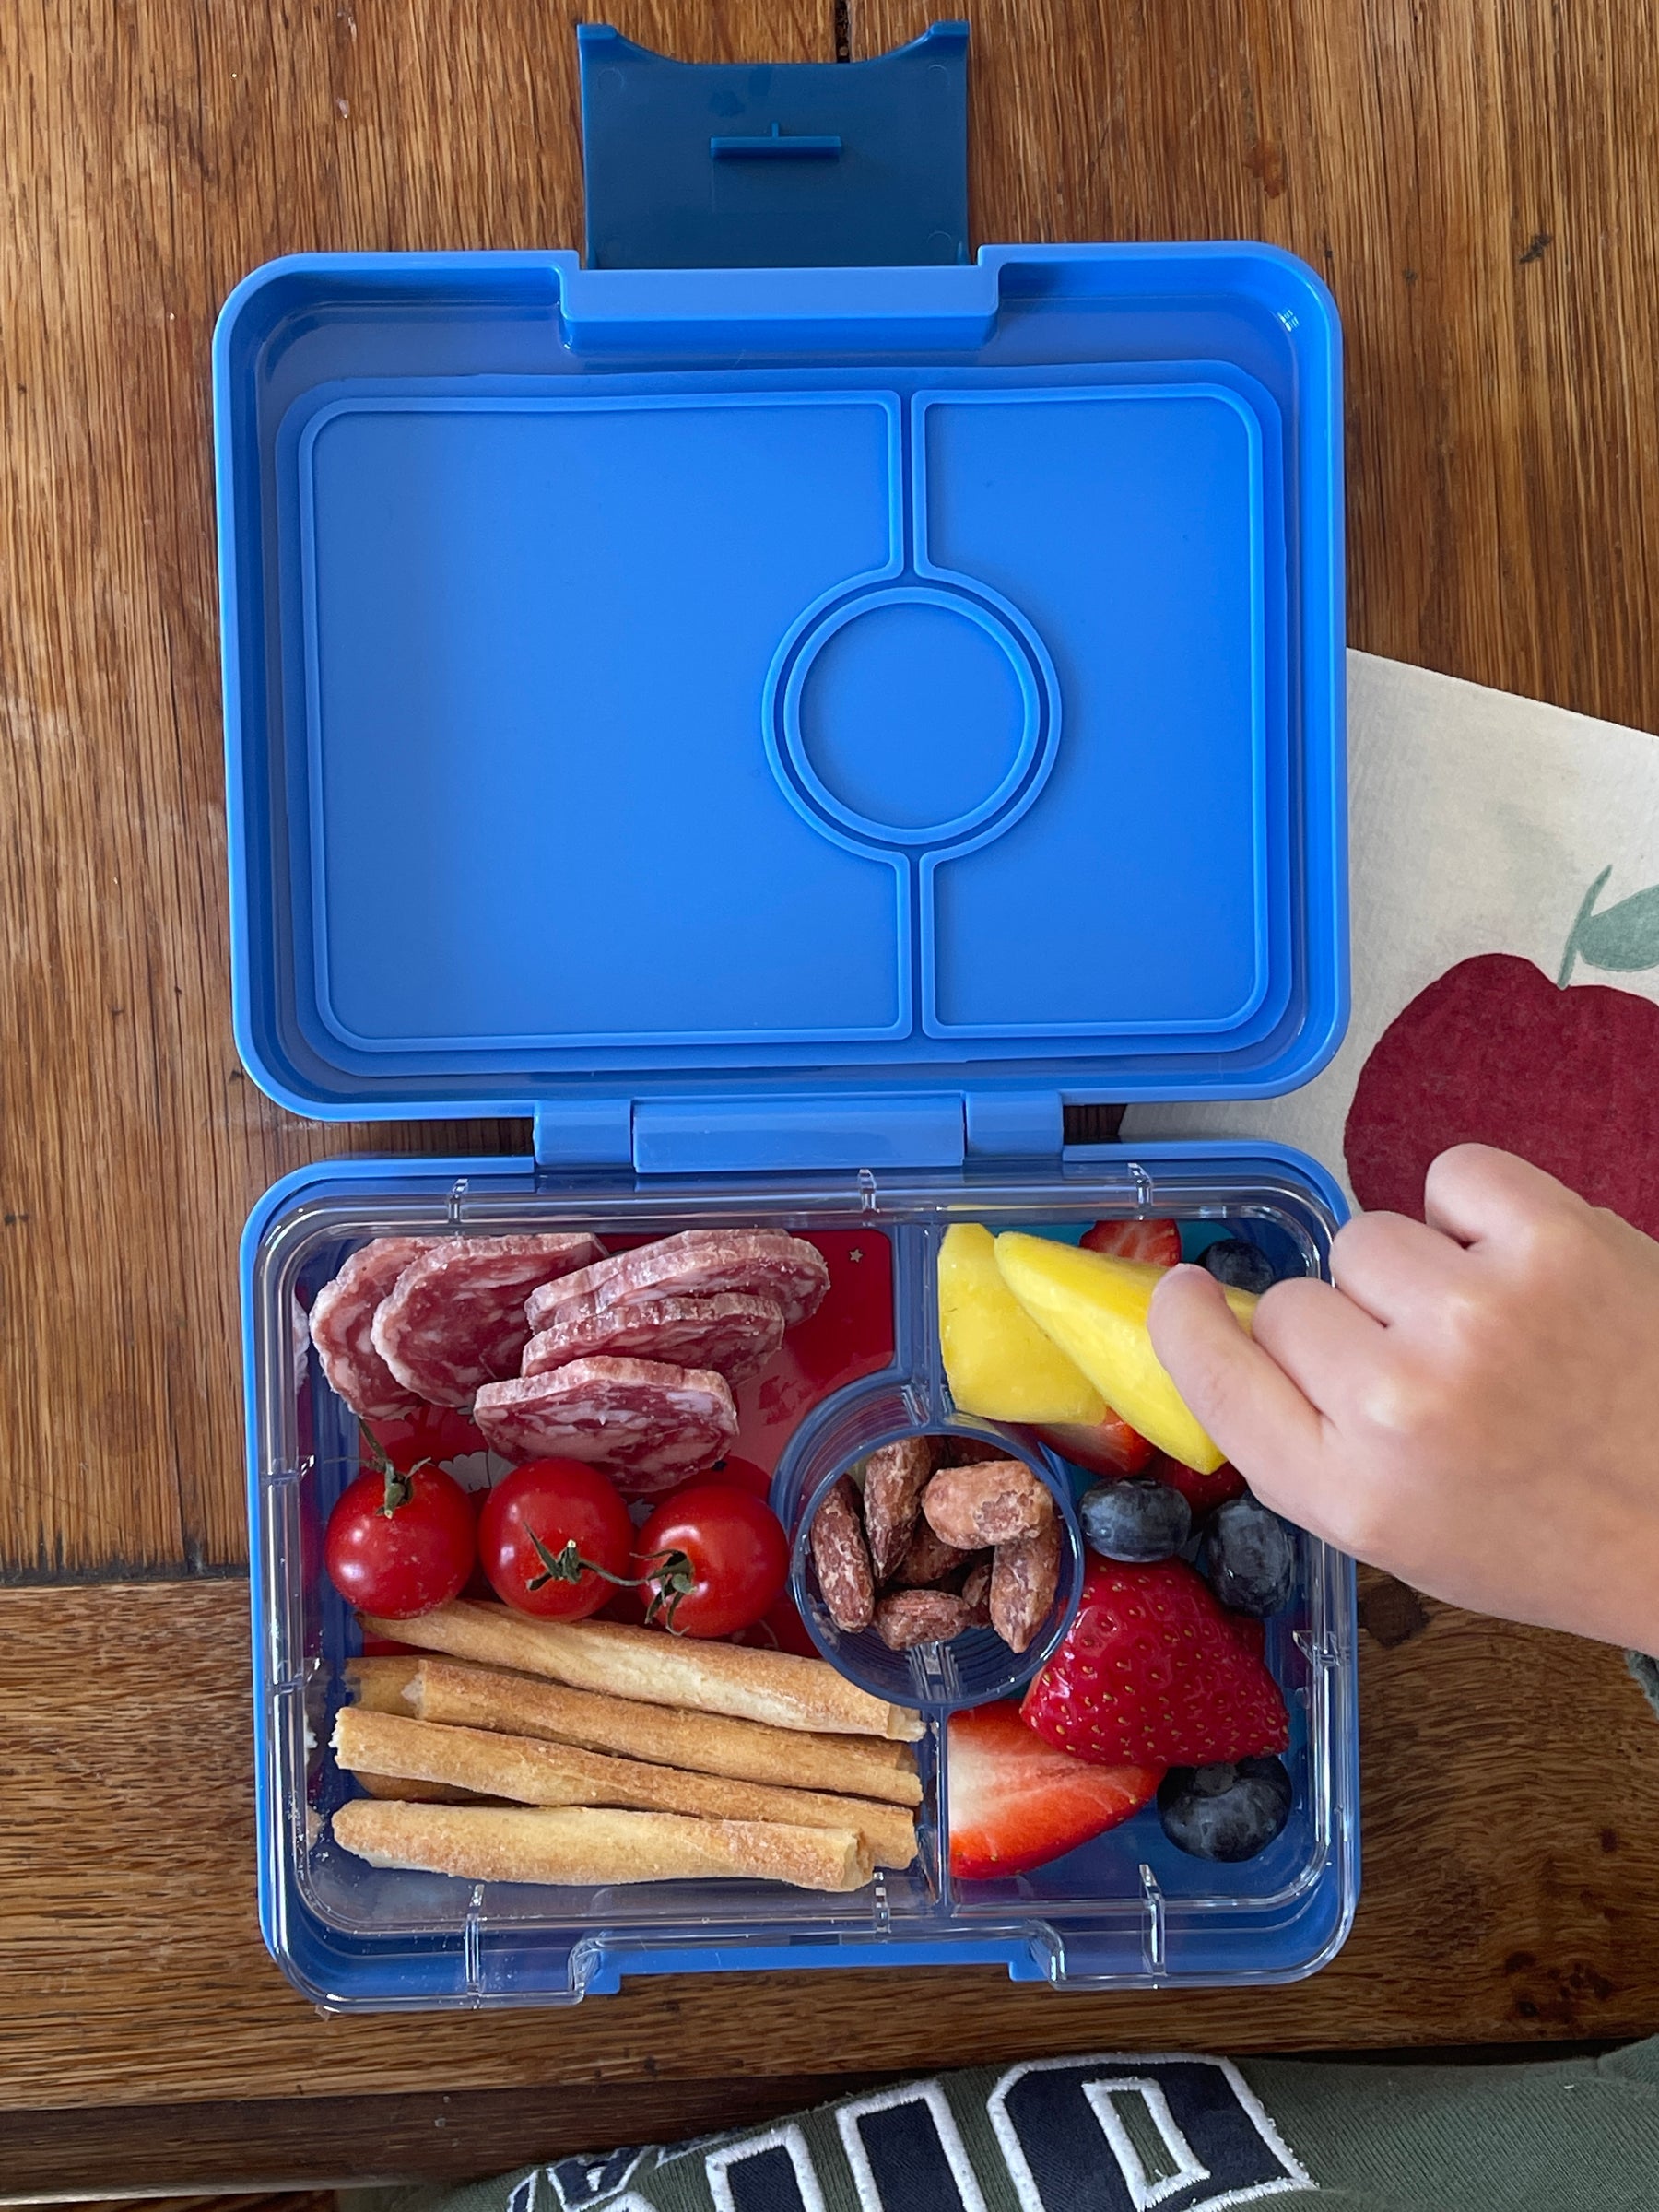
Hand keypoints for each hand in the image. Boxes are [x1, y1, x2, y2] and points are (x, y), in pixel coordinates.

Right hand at [1148, 1145, 1658, 1649]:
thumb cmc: (1562, 1528)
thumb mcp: (1403, 1536)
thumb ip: (1306, 1442)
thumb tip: (1228, 1325)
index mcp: (1352, 1494)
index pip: (1214, 1372)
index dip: (1188, 1323)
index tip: (1186, 1293)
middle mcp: (1398, 1406)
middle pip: (1289, 1300)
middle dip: (1345, 1325)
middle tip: (1426, 1370)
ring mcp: (1473, 1315)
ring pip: (1366, 1237)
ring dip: (1416, 1270)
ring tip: (1490, 1325)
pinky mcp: (1550, 1241)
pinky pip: (1450, 1175)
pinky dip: (1478, 1211)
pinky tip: (1520, 1270)